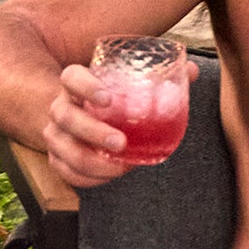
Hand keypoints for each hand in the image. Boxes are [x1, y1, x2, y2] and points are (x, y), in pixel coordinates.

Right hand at [38, 58, 195, 192]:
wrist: (88, 115)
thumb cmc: (114, 98)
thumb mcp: (131, 84)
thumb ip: (161, 76)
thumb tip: (192, 71)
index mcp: (75, 82)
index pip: (71, 77)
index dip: (85, 86)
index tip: (108, 99)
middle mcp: (60, 105)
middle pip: (64, 116)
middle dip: (91, 131)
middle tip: (121, 142)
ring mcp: (55, 132)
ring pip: (60, 147)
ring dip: (89, 160)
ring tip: (120, 166)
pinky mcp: (56, 156)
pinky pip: (63, 170)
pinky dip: (86, 178)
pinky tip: (110, 175)